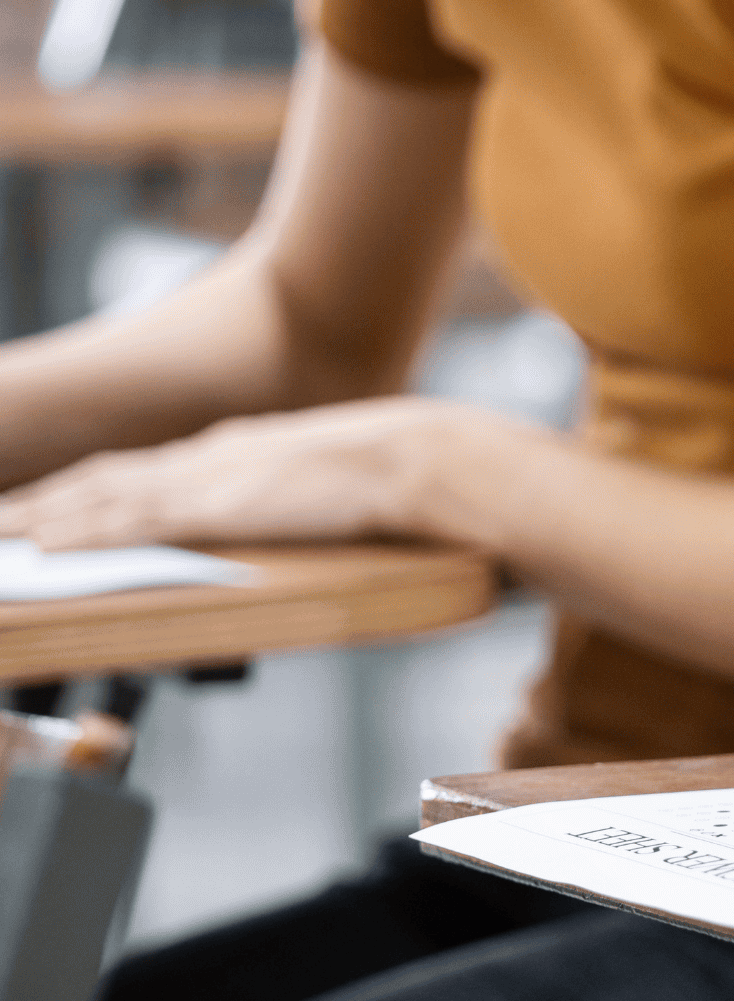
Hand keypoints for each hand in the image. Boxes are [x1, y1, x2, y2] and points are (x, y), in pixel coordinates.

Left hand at [0, 396, 512, 549]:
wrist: (423, 460)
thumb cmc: (410, 478)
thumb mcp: (352, 490)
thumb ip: (320, 503)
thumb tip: (324, 519)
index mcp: (243, 453)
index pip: (150, 474)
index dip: (95, 492)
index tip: (56, 509)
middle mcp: (212, 458)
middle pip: (107, 480)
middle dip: (49, 503)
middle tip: (0, 522)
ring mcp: (208, 480)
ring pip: (98, 498)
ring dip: (41, 518)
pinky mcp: (211, 507)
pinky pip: (123, 523)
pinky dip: (74, 534)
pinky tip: (39, 548)